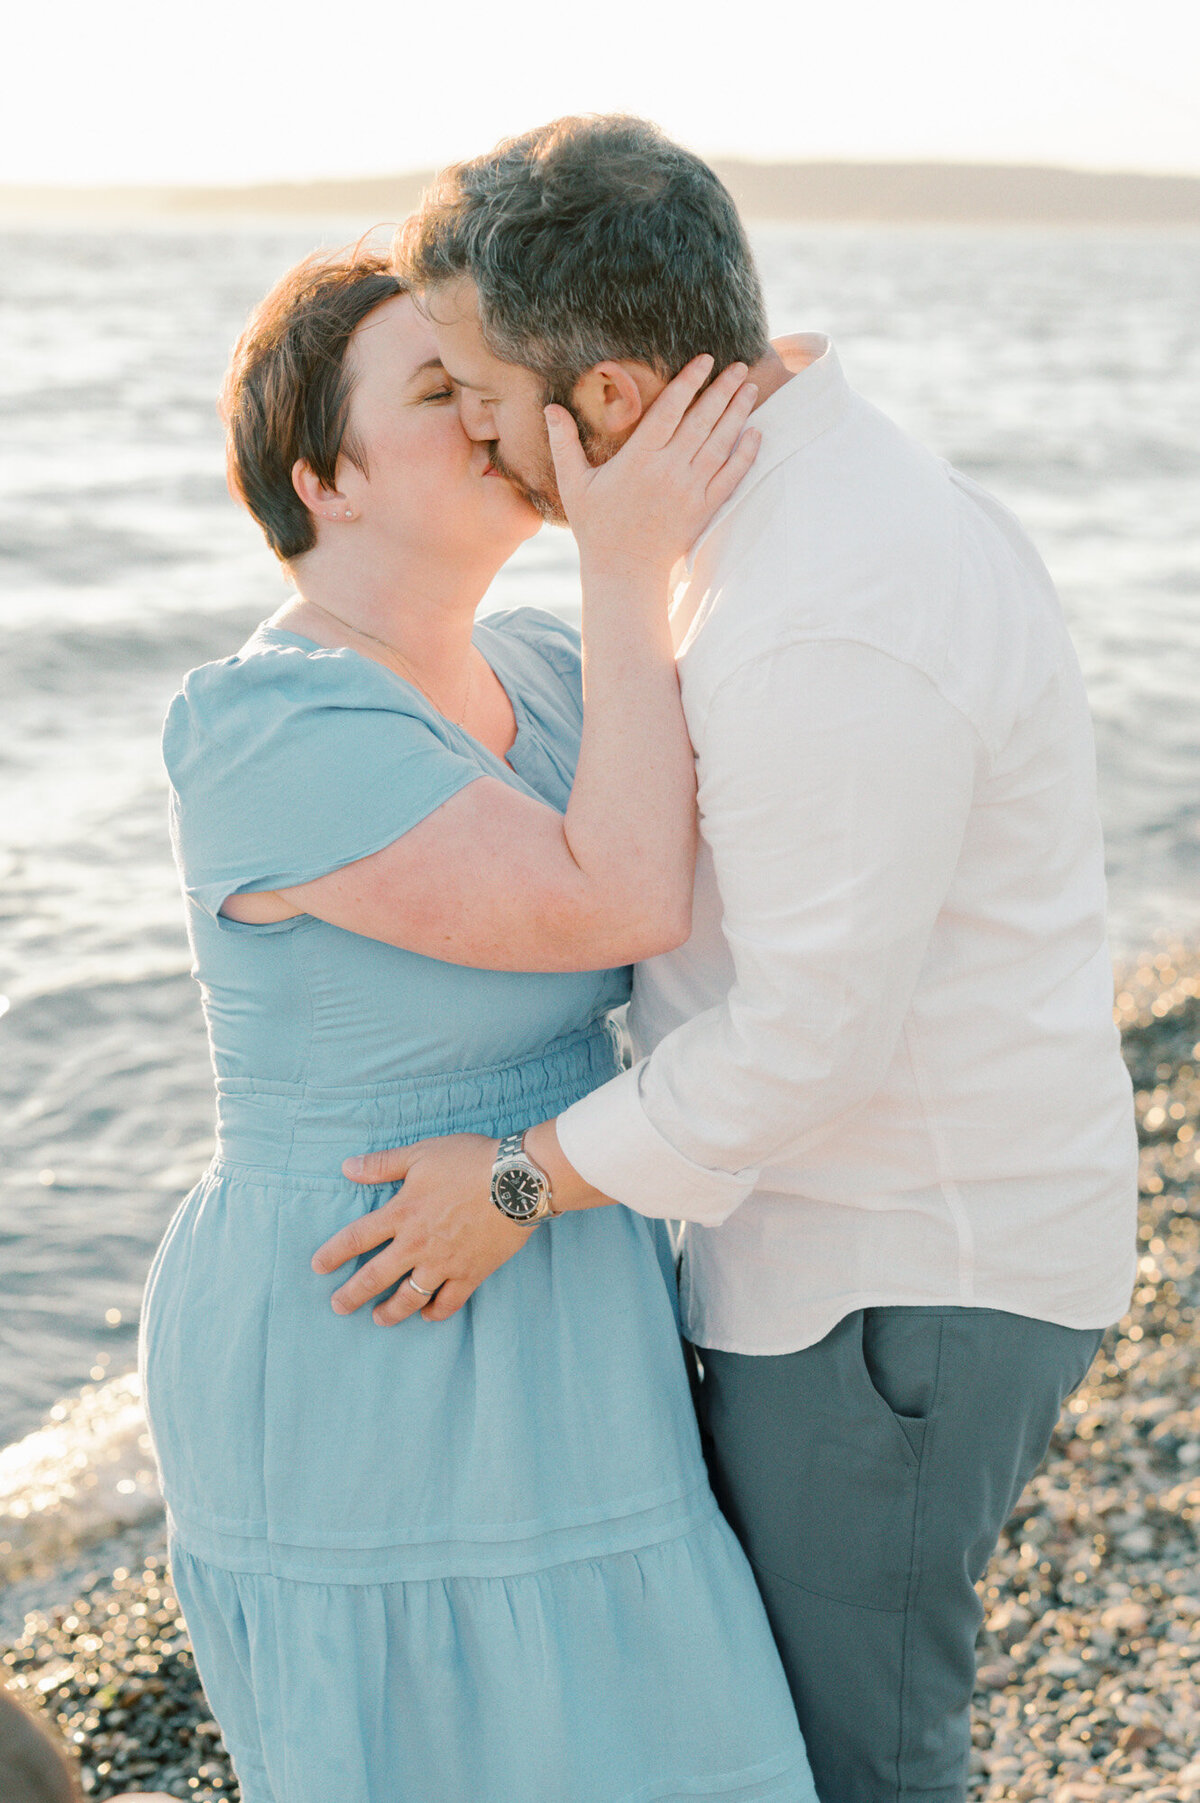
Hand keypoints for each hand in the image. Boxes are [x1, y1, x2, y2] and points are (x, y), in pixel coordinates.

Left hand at [311, 1135, 532, 1321]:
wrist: (518, 1181)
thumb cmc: (470, 1160)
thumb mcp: (421, 1154)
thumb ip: (382, 1165)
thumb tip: (346, 1167)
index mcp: (401, 1213)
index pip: (356, 1238)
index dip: (334, 1254)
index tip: (317, 1267)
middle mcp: (417, 1244)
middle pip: (375, 1277)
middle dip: (352, 1295)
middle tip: (337, 1307)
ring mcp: (444, 1262)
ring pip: (409, 1297)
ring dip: (390, 1312)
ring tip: (378, 1319)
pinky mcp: (471, 1273)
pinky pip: (448, 1302)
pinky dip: (435, 1312)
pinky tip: (426, 1314)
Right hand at [546, 355, 759, 578]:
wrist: (624, 571)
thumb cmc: (596, 526)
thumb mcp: (573, 484)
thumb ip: (564, 443)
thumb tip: (551, 407)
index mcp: (638, 459)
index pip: (670, 410)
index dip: (689, 382)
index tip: (706, 360)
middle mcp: (669, 470)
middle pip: (702, 421)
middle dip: (723, 390)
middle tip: (739, 366)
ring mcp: (690, 490)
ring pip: (720, 444)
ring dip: (738, 414)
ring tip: (750, 389)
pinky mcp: (704, 509)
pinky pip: (731, 477)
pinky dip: (745, 455)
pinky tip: (755, 434)